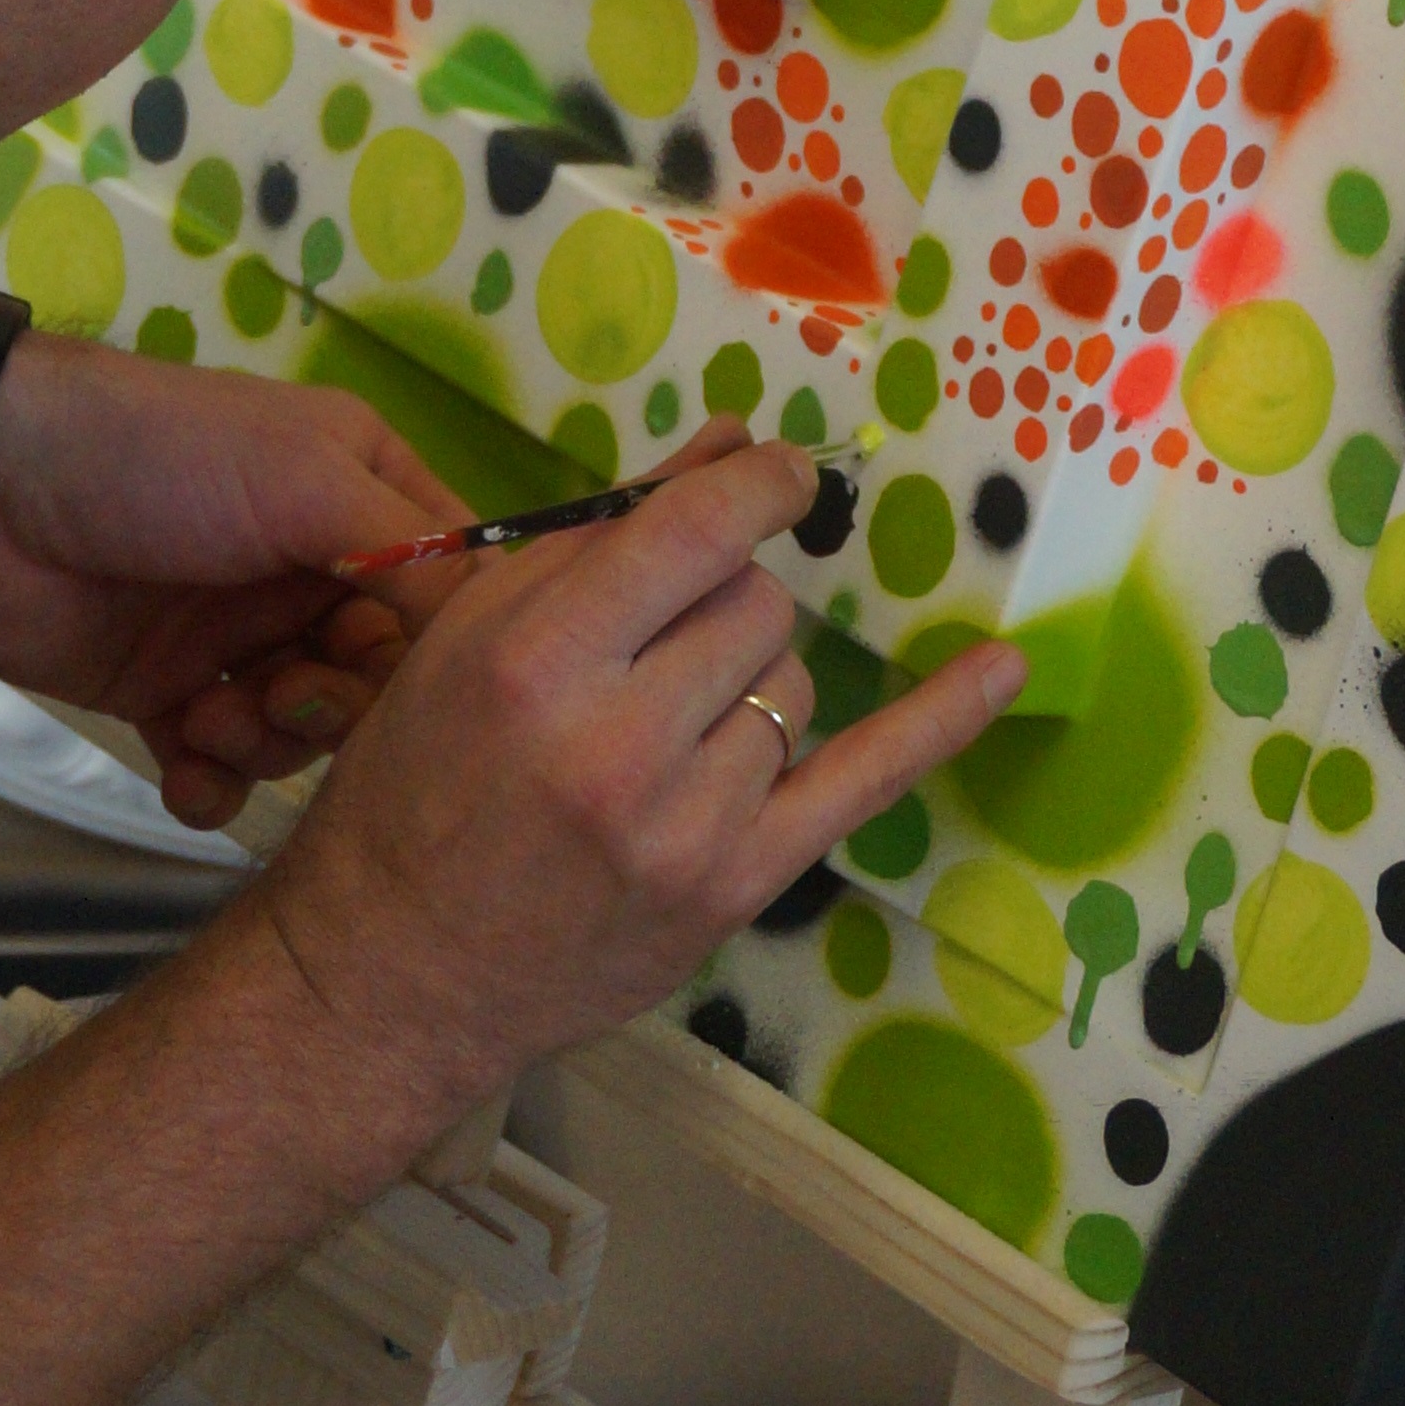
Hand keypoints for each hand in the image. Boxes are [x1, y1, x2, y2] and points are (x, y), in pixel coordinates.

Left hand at [0, 337, 463, 825]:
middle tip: (278, 691)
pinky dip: (209, 781)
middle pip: (380, 677)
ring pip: (304, 731)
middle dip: (336, 704)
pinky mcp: (165, 692)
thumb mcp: (299, 477)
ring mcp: (234, 633)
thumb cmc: (153, 458)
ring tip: (206, 713)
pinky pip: (223, 769)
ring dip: (263, 739)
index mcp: (355, 490)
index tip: (412, 683)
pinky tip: (182, 764)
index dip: (441, 649)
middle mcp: (306, 564)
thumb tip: (497, 626)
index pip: (447, 587)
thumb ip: (404, 549)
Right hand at [252, 437, 1025, 1139]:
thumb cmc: (418, 780)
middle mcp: (621, 743)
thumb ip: (599, 534)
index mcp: (539, 660)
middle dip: (717, 600)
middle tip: (651, 644)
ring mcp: (691, 826)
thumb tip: (729, 441)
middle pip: (753, 605)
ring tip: (665, 720)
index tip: (778, 470)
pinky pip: (864, 783)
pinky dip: (937, 721)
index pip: (694, 533)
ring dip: (748, 675)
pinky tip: (1003, 670)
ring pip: (793, 680)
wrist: (401, 964)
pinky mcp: (737, 890)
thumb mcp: (470, 634)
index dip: (755, 485)